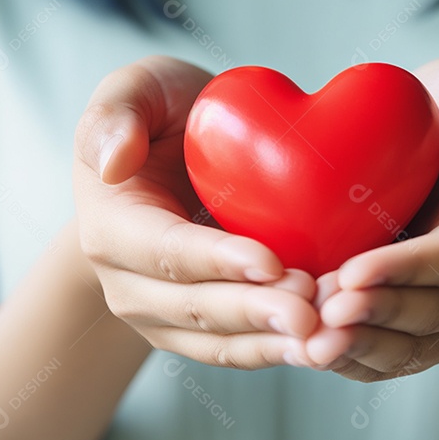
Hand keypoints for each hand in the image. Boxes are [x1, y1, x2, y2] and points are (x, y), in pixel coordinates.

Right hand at [73, 56, 318, 368]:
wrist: (171, 161)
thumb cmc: (162, 116)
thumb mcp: (137, 88)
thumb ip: (118, 111)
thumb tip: (114, 162)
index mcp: (111, 227)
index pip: (165, 251)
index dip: (216, 261)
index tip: (270, 262)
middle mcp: (128, 284)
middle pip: (195, 308)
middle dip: (255, 313)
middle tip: (312, 312)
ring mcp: (162, 315)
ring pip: (219, 342)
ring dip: (273, 343)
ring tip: (327, 337)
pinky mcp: (199, 331)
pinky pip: (239, 350)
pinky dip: (281, 350)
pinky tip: (326, 347)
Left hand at [305, 57, 438, 381]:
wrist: (437, 147)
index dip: (407, 269)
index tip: (353, 271)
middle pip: (434, 311)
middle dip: (377, 315)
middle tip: (322, 311)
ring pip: (411, 347)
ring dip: (361, 349)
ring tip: (311, 344)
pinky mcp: (416, 326)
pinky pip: (388, 356)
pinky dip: (351, 360)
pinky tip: (308, 351)